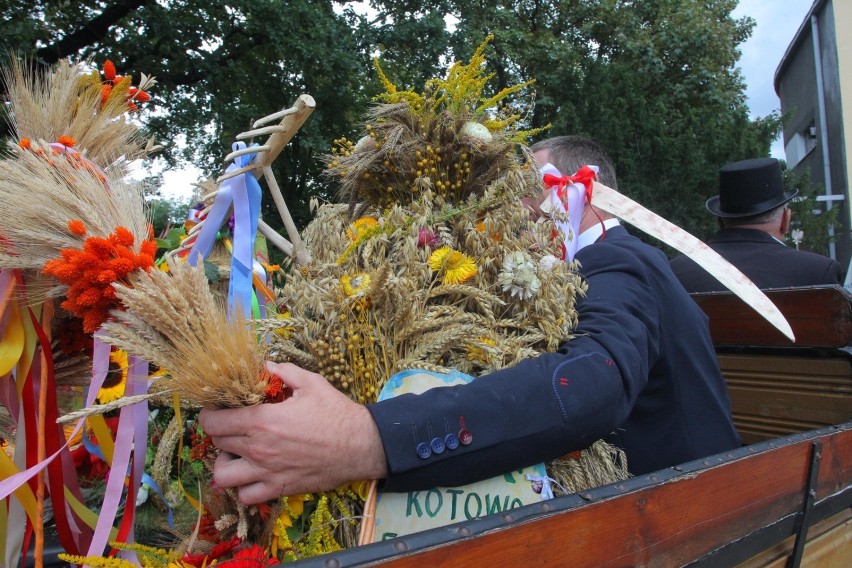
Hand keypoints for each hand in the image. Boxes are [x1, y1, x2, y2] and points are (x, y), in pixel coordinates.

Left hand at [198, 361, 386, 503]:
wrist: (360, 445)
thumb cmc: (336, 413)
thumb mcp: (311, 383)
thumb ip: (284, 372)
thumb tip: (266, 365)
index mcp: (261, 420)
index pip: (214, 422)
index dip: (209, 414)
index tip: (217, 410)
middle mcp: (258, 449)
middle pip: (217, 443)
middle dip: (219, 433)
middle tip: (232, 426)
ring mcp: (266, 472)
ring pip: (223, 475)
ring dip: (225, 463)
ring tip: (238, 453)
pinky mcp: (279, 488)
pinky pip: (246, 496)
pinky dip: (244, 486)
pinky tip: (254, 473)